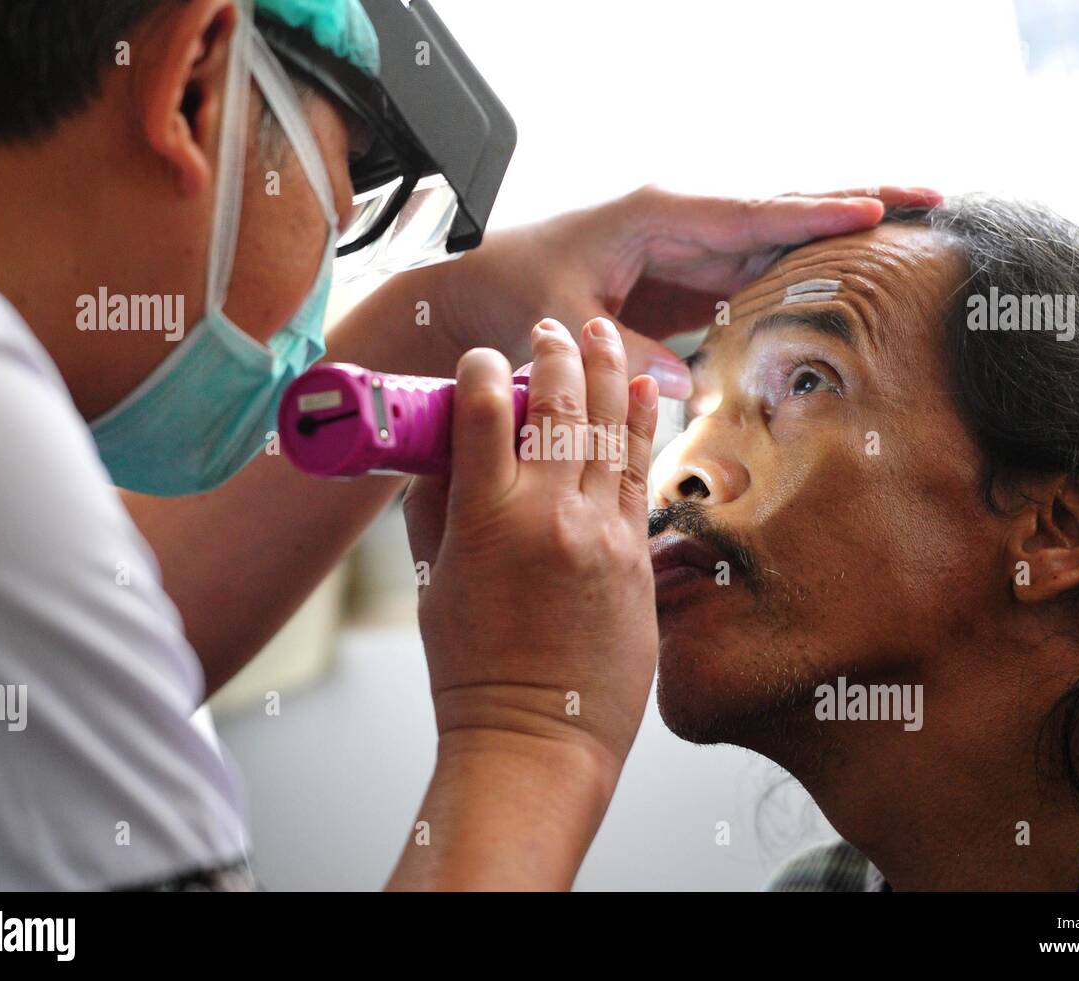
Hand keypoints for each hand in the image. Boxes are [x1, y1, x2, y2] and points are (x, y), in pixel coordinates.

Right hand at [403, 317, 659, 770]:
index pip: (482, 410)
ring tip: (600, 332)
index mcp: (484, 518)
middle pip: (556, 404)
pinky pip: (640, 472)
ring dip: (605, 370)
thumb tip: (444, 450)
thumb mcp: (435, 581)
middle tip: (552, 328)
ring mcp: (602, 532)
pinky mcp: (638, 555)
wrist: (537, 738)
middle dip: (554, 352)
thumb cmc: (473, 669)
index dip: (482, 370)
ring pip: (608, 428)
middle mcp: (548, 514)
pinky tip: (643, 390)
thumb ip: (437, 506)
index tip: (483, 360)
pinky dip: (640, 424)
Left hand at [434, 185, 941, 396]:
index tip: (876, 214)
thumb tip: (694, 384)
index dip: (815, 216)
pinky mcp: (690, 276)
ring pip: (780, 236)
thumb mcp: (568, 320)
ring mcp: (692, 245)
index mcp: (659, 213)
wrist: (480, 288)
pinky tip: (849, 276)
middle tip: (931, 197)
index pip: (753, 213)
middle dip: (856, 203)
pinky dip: (806, 269)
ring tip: (913, 228)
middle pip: (785, 210)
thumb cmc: (516, 288)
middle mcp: (685, 220)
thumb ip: (630, 352)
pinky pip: (759, 269)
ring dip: (842, 233)